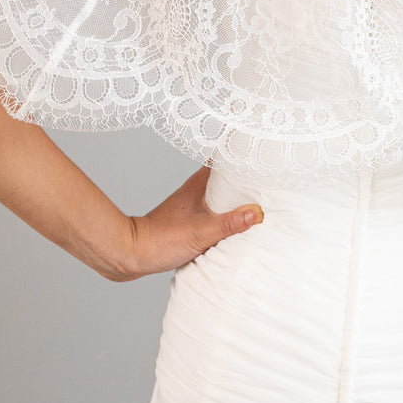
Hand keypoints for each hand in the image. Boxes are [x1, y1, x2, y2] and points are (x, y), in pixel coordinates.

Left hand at [113, 166, 263, 280]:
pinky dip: (228, 209)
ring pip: (222, 191)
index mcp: (200, 183)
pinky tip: (238, 220)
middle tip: (272, 176)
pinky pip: (216, 206)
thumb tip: (258, 213)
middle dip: (247, 174)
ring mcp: (193, 202)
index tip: (265, 149)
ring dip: (238, 193)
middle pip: (228, 174)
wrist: (131, 253)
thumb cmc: (161, 240)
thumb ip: (229, 222)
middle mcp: (197, 188)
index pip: (226, 158)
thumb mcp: (201, 232)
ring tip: (261, 197)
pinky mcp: (190, 217)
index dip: (244, 151)